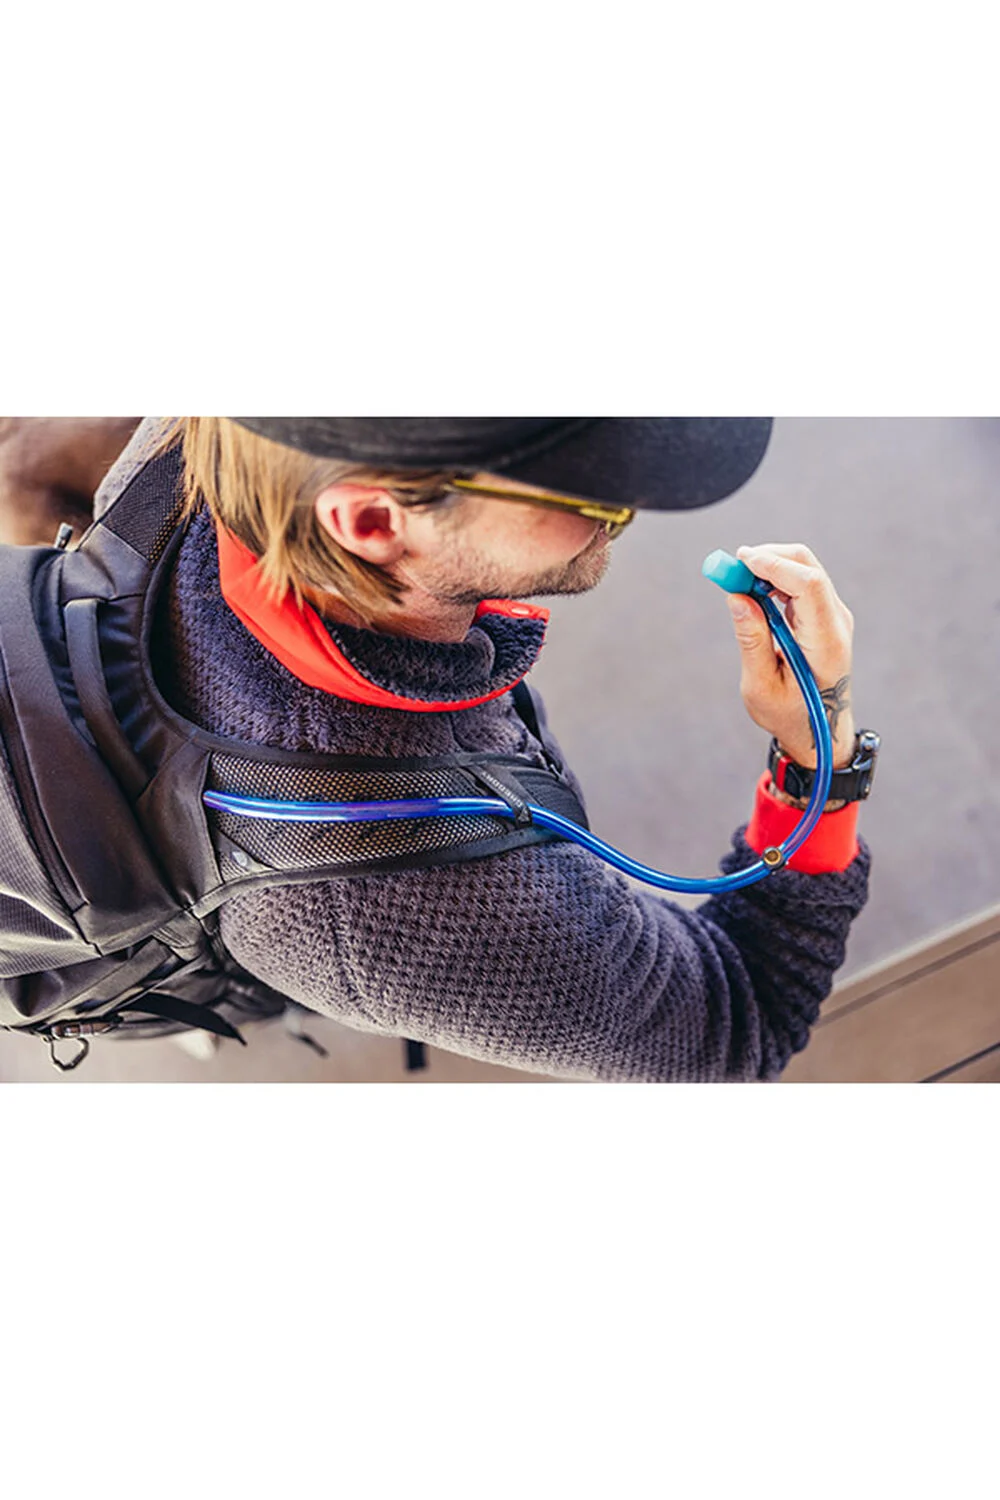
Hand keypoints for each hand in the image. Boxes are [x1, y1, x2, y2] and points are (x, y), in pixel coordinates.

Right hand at [725, 542, 854, 769]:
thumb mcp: (761, 686)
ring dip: (769, 566)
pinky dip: (775, 577)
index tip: (739, 561)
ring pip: (805, 568)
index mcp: (825, 642)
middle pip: (808, 566)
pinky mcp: (825, 615)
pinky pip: (802, 581)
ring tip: (737, 583)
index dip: (774, 565)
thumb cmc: (789, 715)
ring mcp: (834, 615)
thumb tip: (737, 597)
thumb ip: (752, 640)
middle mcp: (836, 622)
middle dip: (768, 557)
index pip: (809, 584)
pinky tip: (754, 592)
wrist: (820, 729)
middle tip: (731, 567)